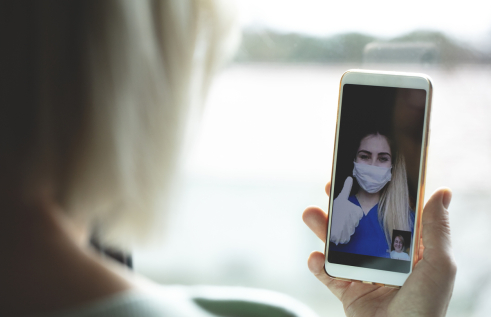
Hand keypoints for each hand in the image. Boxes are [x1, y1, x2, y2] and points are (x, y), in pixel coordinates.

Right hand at [303, 182, 455, 316]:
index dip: (374, 196)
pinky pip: (328, 275)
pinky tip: (314, 257)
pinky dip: (318, 265)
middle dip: (342, 207)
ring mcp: (365, 275)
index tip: (361, 178)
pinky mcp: (348, 292)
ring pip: (339, 247)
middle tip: (329, 189)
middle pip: (359, 227)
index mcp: (407, 250)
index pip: (388, 216)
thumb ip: (436, 229)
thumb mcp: (438, 265)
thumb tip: (441, 192)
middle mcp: (385, 260)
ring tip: (310, 215)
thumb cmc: (426, 307)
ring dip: (323, 230)